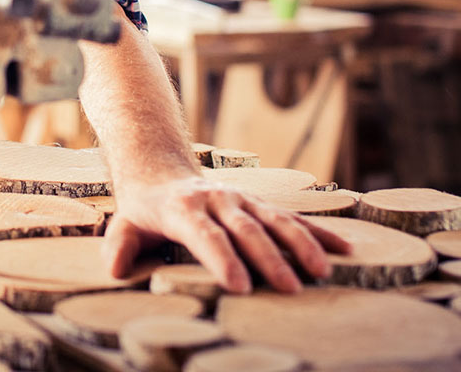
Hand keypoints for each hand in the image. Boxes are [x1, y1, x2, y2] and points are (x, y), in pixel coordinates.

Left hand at [103, 175, 352, 293]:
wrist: (163, 172)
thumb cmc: (145, 209)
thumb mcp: (126, 223)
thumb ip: (121, 245)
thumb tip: (115, 269)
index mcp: (184, 209)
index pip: (206, 236)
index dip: (223, 260)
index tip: (239, 285)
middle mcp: (218, 200)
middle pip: (246, 230)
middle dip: (268, 259)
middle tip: (288, 288)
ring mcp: (242, 199)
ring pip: (276, 220)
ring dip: (300, 244)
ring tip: (321, 271)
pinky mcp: (260, 204)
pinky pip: (293, 218)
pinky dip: (319, 232)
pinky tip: (345, 249)